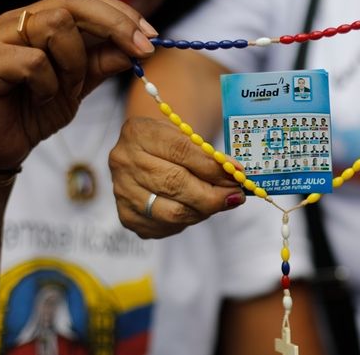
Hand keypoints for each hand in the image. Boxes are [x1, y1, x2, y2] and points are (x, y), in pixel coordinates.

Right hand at [0, 0, 157, 170]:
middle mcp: (18, 20)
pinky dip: (48, 84)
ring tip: (67, 88)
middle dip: (115, 25)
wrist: (0, 147)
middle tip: (141, 50)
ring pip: (55, 27)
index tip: (152, 37)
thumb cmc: (36, 110)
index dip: (122, 14)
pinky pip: (33, 61)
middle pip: (74, 2)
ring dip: (75, 62)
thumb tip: (138, 47)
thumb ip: (103, 62)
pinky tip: (41, 100)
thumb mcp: (81, 85)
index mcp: (41, 19)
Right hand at [110, 118, 246, 237]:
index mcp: (138, 133)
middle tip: (236, 195)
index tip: (237, 175)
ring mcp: (122, 192)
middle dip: (212, 194)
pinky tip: (196, 209)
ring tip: (219, 203)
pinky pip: (166, 226)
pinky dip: (188, 220)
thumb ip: (208, 154)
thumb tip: (236, 174)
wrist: (145, 155)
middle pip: (175, 183)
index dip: (212, 165)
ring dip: (203, 210)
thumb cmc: (170, 144)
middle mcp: (123, 162)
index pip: (181, 150)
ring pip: (172, 211)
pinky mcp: (127, 216)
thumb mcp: (186, 137)